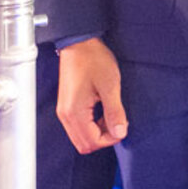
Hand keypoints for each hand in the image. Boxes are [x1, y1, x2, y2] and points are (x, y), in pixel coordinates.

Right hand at [55, 38, 127, 154]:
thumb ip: (115, 112)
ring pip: (80, 137)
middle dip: (103, 138)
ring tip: (111, 115)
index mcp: (75, 112)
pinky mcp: (66, 107)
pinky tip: (102, 111)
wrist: (79, 44)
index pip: (92, 142)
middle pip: (84, 144)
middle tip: (118, 122)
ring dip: (98, 132)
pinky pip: (78, 127)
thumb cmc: (94, 61)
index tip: (123, 125)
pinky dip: (91, 126)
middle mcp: (65, 116)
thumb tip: (120, 133)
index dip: (110, 139)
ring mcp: (64, 111)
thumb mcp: (110, 86)